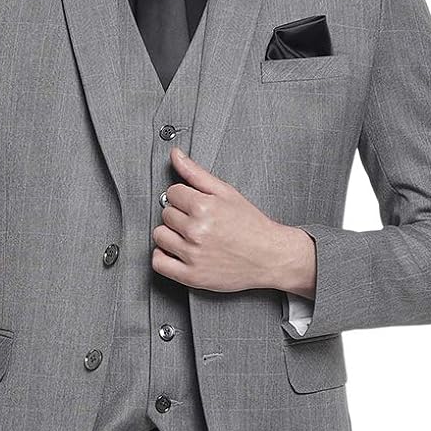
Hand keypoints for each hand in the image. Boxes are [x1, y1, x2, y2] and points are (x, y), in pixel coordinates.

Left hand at [152, 146, 315, 295]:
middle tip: (198, 222)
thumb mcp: (226, 192)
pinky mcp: (192, 276)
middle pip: (165, 214)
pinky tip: (176, 252)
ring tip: (189, 237)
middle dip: (179, 216)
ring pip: (159, 236)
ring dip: (170, 235)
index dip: (183, 197)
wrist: (271, 256)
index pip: (171, 193)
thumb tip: (175, 155)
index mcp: (203, 207)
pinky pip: (159, 263)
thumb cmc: (252, 225)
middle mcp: (196, 231)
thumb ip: (196, 173)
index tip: (194, 205)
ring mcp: (193, 255)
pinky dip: (163, 257)